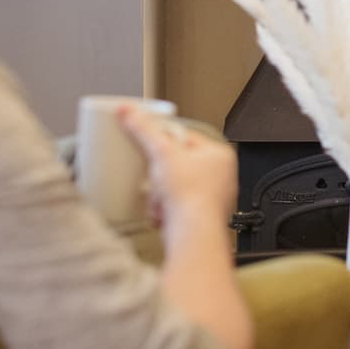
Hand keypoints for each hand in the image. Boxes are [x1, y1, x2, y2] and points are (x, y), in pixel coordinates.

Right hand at [118, 107, 236, 234]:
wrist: (192, 237)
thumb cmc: (191, 196)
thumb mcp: (162, 153)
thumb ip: (143, 130)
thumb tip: (129, 112)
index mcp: (219, 155)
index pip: (185, 138)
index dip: (164, 142)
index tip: (150, 145)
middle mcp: (220, 176)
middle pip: (177, 166)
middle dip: (160, 177)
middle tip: (158, 180)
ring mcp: (211, 199)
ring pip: (174, 189)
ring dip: (160, 196)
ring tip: (162, 200)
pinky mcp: (199, 219)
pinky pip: (175, 209)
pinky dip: (164, 212)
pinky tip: (163, 214)